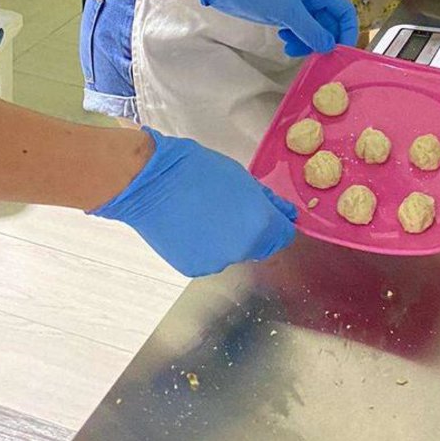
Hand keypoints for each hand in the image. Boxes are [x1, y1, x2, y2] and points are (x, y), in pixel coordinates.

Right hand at [91, 128, 296, 277]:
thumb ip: (269, 201)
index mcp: (259, 225)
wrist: (152, 183)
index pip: (283, 235)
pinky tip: (194, 226)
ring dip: (230, 240)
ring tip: (209, 215)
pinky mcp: (192, 269)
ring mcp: (216, 262)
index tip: (272, 214)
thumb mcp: (243, 179)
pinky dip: (207, 246)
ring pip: (234, 253)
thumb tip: (287, 214)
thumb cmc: (199, 171)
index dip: (280, 223)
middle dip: (254, 231)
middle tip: (234, 208)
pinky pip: (210, 258)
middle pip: (260, 246)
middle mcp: (242, 250)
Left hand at [198, 0, 358, 58]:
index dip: (347, 32)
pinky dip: (296, 38)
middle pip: (330, 23)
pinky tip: (284, 39)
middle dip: (323, 40)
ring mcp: (299, 4)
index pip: (345, 11)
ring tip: (289, 47)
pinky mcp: (286, 12)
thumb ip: (310, 30)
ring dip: (307, 41)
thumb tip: (329, 47)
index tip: (342, 52)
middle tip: (312, 55)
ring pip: (315, 29)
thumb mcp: (286, 11)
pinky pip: (301, 29)